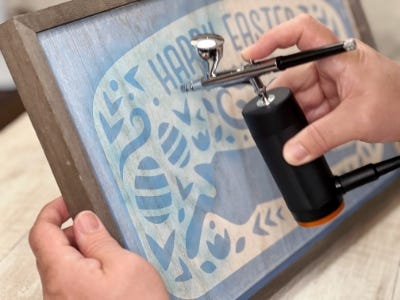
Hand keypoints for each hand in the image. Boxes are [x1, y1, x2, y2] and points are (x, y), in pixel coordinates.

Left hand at [29, 197, 168, 299]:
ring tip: (110, 251)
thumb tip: (84, 220)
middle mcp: (55, 291)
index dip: (53, 211)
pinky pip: (70, 281)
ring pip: (61, 266)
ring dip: (81, 250)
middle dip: (72, 232)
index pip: (41, 232)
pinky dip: (85, 268)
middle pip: (50, 249)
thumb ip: (99, 239)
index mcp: (63, 274)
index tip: (69, 201)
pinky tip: (109, 270)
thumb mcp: (125, 264)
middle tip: (100, 227)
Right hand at [242, 15, 399, 164]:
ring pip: (298, 98)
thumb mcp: (358, 119)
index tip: (251, 54)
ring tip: (300, 135)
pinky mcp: (330, 100)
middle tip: (277, 122)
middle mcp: (330, 65)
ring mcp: (330, 84)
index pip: (300, 33)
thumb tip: (291, 152)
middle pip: (292, 76)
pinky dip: (304, 125)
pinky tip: (306, 137)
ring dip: (295, 118)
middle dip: (283, 101)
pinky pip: (307, 111)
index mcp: (338, 55)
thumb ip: (321, 138)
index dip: (272, 39)